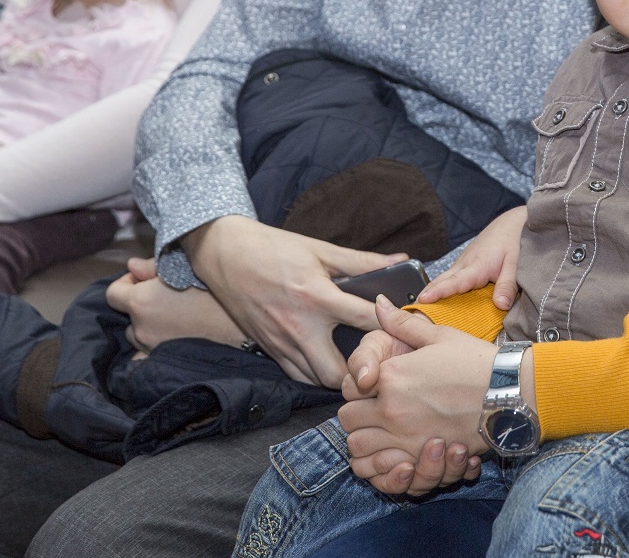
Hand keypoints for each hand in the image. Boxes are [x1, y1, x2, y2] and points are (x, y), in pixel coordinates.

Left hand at [106, 256, 245, 350]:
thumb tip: (131, 265)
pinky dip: (154, 347)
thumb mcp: (184, 268)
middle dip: (141, 305)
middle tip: (167, 297)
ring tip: (175, 317)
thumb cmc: (216, 291)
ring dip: (148, 326)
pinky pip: (147, 356)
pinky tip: (173, 338)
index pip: (112, 293)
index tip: (145, 280)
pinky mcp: (165, 363)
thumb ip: (152, 267)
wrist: (243, 326)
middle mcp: (140, 328)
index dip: (127, 283)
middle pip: (128, 316)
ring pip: (138, 336)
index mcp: (141, 302)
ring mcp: (151, 349)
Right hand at [188, 216, 406, 387]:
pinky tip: (327, 359)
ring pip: (317, 380)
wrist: (225, 254)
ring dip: (340, 375)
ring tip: (357, 361)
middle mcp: (300, 327)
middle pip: (340, 371)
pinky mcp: (269, 349)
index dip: (390, 324)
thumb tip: (401, 260)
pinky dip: (315, 373)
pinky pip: (297, 376)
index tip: (403, 325)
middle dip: (362, 369)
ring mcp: (282, 342)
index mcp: (318, 297)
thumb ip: (362, 261)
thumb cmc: (274, 248)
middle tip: (378, 357)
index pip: (366, 320)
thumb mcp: (321, 249)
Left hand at [338, 296, 494, 495]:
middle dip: (357, 416)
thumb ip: (401, 323)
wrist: (510, 392)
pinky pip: (383, 473)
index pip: (349, 388)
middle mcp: (391, 408)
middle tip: (373, 411)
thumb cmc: (476, 361)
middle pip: (348, 421)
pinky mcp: (423, 458)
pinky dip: (382, 467)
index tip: (372, 387)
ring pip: (359, 450)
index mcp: (391, 375)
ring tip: (382, 435)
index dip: (358, 388)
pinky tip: (395, 455)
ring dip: (365, 443)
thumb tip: (379, 302)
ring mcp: (406, 437)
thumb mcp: (438, 335)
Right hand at [418, 206, 525, 309]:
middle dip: (425, 295)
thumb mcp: (515, 264)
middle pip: (441, 281)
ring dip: (430, 292)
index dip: (438, 292)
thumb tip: (500, 306)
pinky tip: (436, 301)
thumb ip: (507, 286)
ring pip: (443, 279)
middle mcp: (465, 264)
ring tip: (417, 310)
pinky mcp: (465, 264)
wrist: (512, 223)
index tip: (423, 300)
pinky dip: (439, 288)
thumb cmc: (514, 241)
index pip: (454, 282)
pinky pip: (449, 278)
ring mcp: (463, 263)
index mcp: (476, 266)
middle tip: (410, 312)